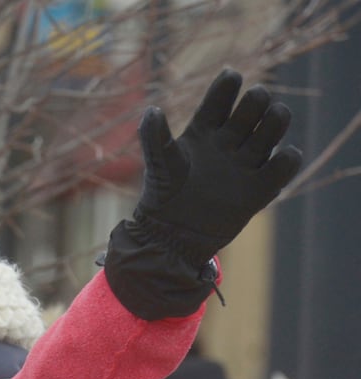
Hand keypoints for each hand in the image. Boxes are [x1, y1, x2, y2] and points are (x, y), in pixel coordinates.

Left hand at [132, 69, 301, 265]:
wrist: (172, 236)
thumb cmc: (163, 196)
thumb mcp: (159, 164)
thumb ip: (156, 137)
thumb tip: (152, 110)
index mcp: (205, 129)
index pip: (222, 96)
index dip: (229, 84)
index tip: (232, 78)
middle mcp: (229, 141)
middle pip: (255, 105)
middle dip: (258, 99)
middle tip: (252, 105)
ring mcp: (246, 162)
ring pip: (274, 126)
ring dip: (277, 118)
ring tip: (271, 120)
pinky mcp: (260, 187)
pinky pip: (286, 164)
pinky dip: (288, 158)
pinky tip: (279, 158)